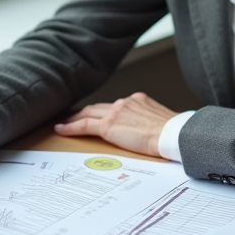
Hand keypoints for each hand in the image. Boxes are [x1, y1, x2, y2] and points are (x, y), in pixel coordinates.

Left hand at [54, 92, 176, 157]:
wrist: (172, 135)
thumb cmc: (173, 134)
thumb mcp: (162, 121)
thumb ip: (150, 122)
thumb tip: (150, 132)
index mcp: (139, 100)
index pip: (116, 105)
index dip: (104, 111)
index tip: (99, 115)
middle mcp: (126, 102)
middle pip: (99, 107)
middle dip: (86, 112)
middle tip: (74, 118)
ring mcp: (116, 111)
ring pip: (89, 113)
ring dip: (76, 119)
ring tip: (65, 124)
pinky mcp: (108, 125)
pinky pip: (84, 125)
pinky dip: (71, 127)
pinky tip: (61, 129)